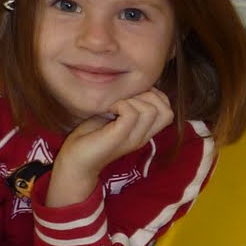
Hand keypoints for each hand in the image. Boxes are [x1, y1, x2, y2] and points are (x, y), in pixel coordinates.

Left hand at [48, 88, 174, 204]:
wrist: (77, 160)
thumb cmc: (92, 135)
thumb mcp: (115, 115)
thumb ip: (128, 104)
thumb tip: (135, 85)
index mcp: (145, 131)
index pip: (168, 111)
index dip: (156, 96)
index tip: (134, 95)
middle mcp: (143, 136)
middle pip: (167, 112)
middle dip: (148, 96)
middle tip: (126, 99)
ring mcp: (133, 138)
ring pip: (151, 110)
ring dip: (132, 99)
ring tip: (116, 105)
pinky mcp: (119, 137)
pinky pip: (131, 113)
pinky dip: (120, 104)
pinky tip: (108, 109)